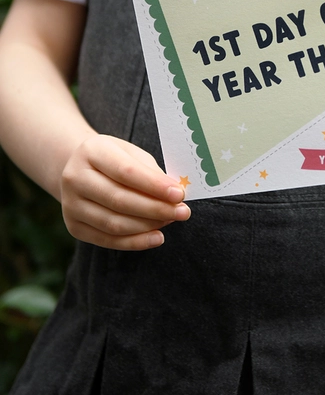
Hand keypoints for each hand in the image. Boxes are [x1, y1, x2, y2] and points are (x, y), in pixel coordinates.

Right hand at [60, 135, 189, 249]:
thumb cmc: (114, 159)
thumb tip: (174, 195)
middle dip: (156, 208)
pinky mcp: (74, 227)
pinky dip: (135, 242)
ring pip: (114, 223)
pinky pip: (108, 240)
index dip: (154, 185)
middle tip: (182, 212)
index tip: (179, 194)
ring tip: (171, 220)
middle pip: (119, 199)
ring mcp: (71, 204)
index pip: (126, 172)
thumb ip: (150, 172)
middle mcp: (75, 178)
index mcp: (91, 151)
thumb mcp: (131, 154)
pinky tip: (156, 237)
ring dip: (148, 225)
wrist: (79, 169)